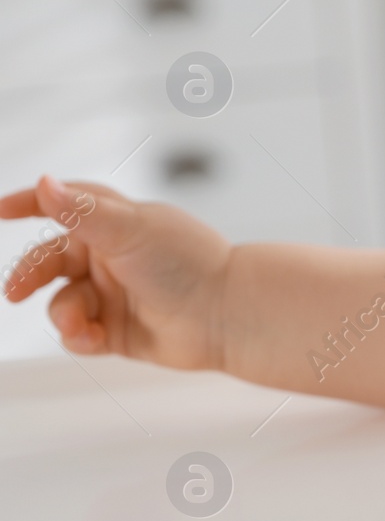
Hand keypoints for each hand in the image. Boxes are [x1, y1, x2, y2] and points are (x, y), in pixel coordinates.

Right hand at [0, 175, 230, 367]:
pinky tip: (92, 338)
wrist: (226, 316)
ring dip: (63, 313)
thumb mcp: (129, 230)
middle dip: (30, 275)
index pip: (66, 205)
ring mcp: (114, 294)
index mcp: (117, 224)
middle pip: (52, 261)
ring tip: (80, 322)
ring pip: (62, 302)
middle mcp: (113, 257)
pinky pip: (79, 334)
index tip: (1, 211)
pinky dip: (79, 337)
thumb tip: (45, 182)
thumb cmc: (188, 264)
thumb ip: (81, 212)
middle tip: (14, 291)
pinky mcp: (118, 330)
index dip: (33, 204)